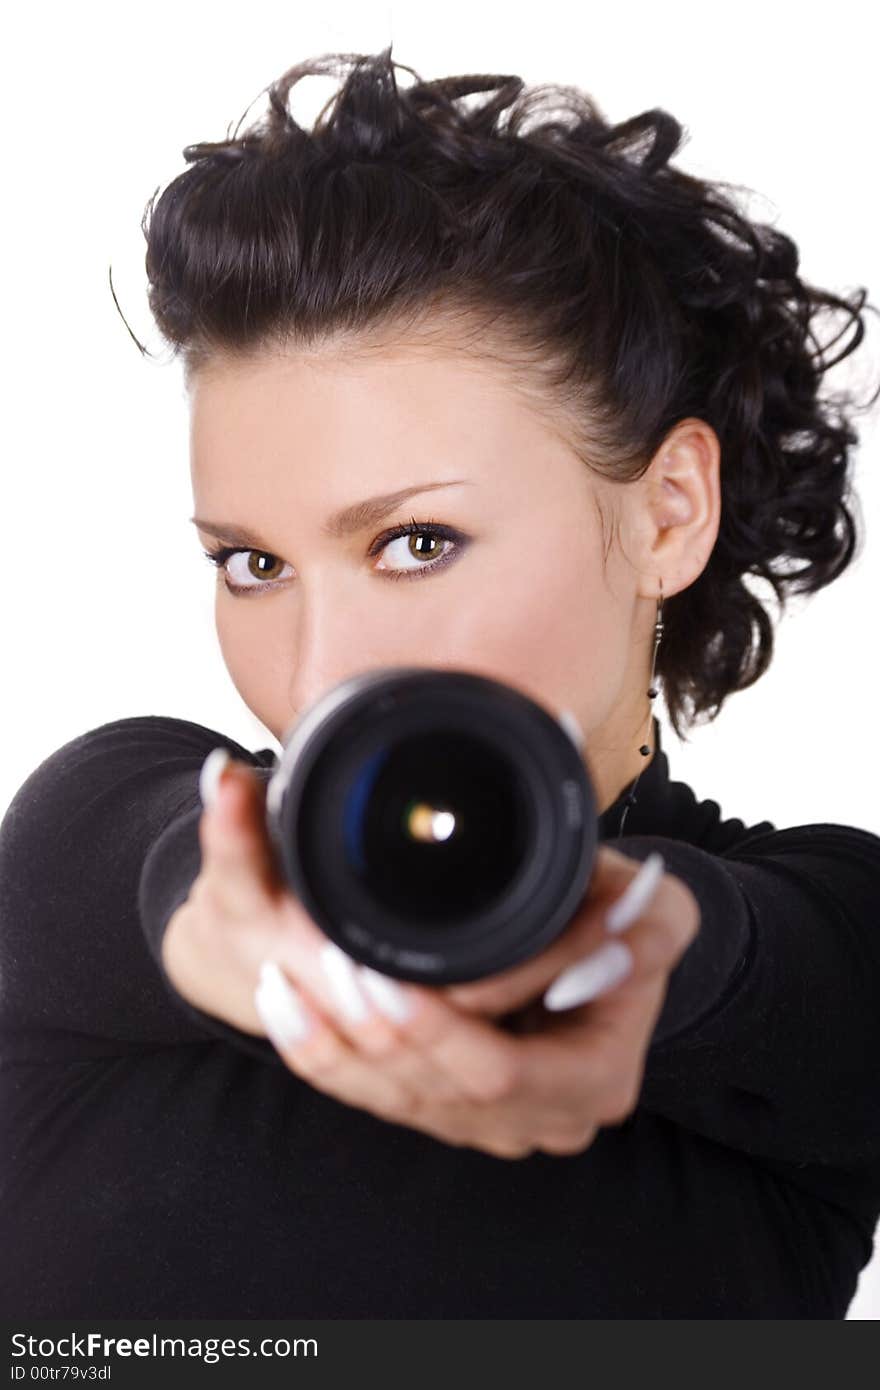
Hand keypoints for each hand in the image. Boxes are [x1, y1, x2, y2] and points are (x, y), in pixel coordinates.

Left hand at [167, 751, 698, 1157]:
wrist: (613, 949)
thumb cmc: (632, 921)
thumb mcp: (661, 912)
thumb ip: (647, 931)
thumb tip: (605, 953)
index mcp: (595, 1079)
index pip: (503, 1073)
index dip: (438, 1031)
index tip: (384, 972)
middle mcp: (541, 1117)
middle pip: (438, 1093)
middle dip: (373, 1034)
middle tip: (324, 966)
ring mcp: (490, 1121)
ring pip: (394, 1099)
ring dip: (332, 1045)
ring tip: (284, 981)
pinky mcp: (446, 1104)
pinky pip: (376, 1092)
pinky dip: (325, 1051)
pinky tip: (285, 1005)